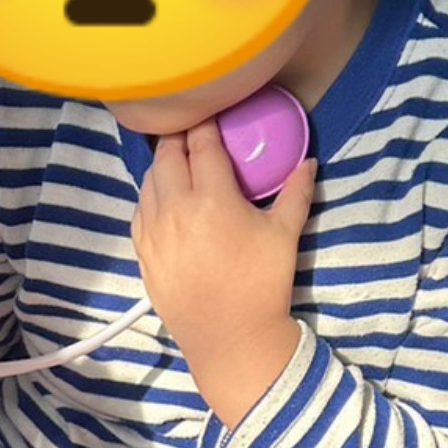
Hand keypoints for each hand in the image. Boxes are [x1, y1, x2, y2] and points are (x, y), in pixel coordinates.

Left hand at [136, 130, 311, 425]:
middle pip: (167, 157)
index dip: (204, 125)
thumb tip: (308, 162)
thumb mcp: (285, 234)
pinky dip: (150, 194)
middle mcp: (174, 208)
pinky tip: (162, 194)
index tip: (208, 112)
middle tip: (189, 129)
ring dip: (161, 165)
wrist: (229, 336)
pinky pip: (140, 211)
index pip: (201, 146)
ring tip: (176, 158)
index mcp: (211, 198)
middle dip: (177, 138)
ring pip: (148, 182)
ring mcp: (152, 230)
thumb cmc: (262, 282)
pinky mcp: (141, 251)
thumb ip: (296, 192)